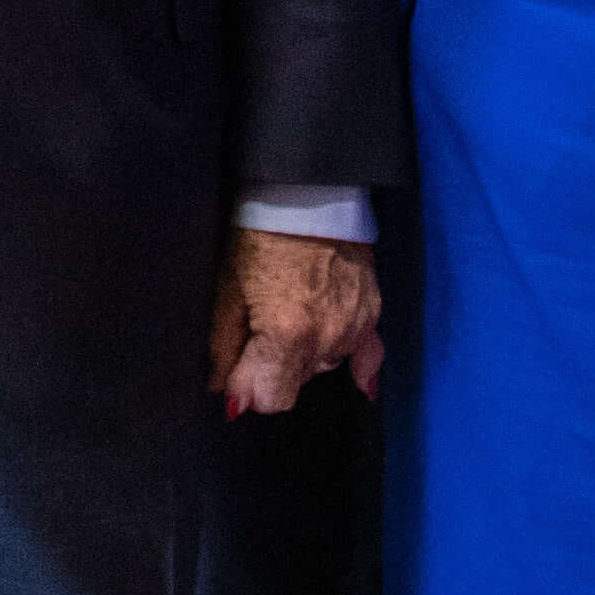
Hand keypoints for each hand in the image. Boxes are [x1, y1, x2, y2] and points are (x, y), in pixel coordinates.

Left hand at [209, 231, 379, 415]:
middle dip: (273, 370)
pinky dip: (353, 363)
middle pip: (295, 384)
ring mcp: (354, 328)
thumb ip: (225, 346)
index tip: (238, 372)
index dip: (249, 389)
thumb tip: (223, 392)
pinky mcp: (372, 314)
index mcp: (287, 334)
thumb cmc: (260, 238)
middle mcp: (326, 339)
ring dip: (304, 356)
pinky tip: (357, 381)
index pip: (271, 399)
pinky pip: (365, 357)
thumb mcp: (228, 289)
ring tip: (292, 315)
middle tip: (260, 332)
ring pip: (322, 368)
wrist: (309, 195)